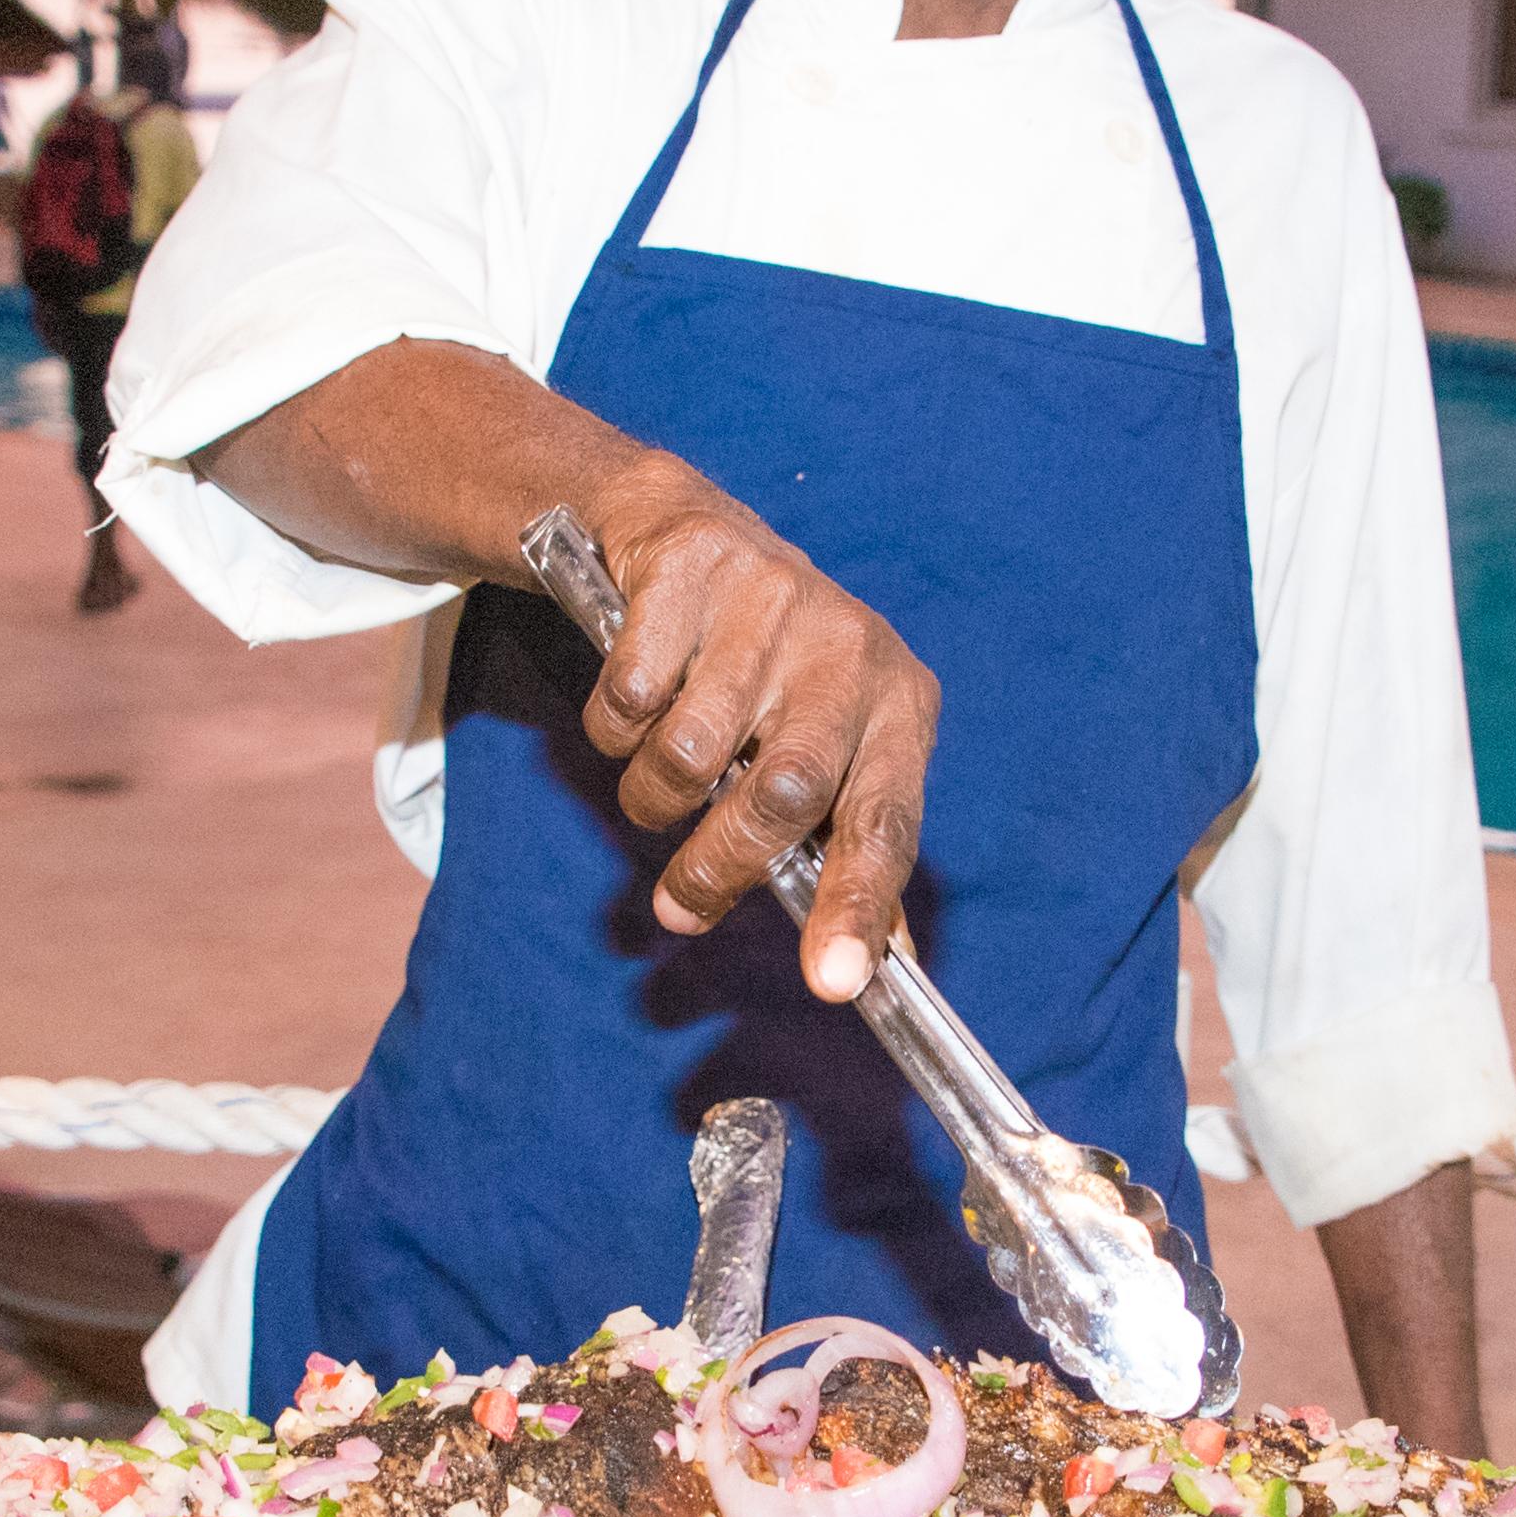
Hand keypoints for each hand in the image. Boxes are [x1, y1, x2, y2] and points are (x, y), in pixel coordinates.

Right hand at [574, 450, 937, 998]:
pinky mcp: (692, 570)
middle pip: (783, 795)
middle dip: (719, 869)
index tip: (833, 984)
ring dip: (654, 797)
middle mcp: (847, 648)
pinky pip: (629, 700)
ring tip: (659, 784)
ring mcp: (770, 601)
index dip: (859, 907)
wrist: (693, 532)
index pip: (887, 823)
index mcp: (900, 703)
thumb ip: (849, 846)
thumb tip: (875, 970)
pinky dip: (614, 729)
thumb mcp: (834, 743)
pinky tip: (634, 705)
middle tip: (678, 910)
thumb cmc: (775, 672)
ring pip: (691, 755)